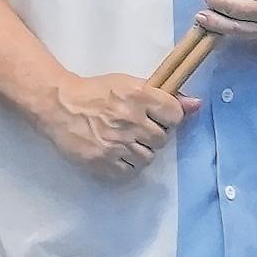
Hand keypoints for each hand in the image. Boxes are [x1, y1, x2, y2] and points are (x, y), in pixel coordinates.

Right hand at [36, 72, 196, 180]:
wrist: (60, 107)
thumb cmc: (97, 93)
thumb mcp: (130, 85)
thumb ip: (164, 95)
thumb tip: (197, 104)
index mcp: (138, 96)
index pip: (175, 115)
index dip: (168, 117)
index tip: (157, 116)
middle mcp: (130, 120)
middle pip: (162, 139)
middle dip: (152, 135)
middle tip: (136, 128)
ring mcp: (116, 143)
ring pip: (148, 158)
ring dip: (139, 151)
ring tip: (124, 140)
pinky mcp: (103, 162)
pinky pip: (130, 171)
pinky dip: (126, 164)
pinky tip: (116, 152)